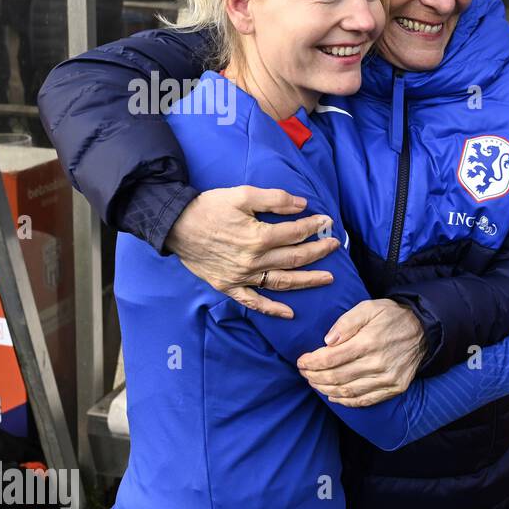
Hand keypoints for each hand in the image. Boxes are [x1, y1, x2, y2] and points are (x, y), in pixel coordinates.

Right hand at [165, 185, 339, 317]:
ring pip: (282, 282)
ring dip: (307, 281)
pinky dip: (272, 309)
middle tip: (335, 246)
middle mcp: (253, 260)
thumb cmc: (208, 207)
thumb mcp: (242, 194)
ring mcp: (242, 276)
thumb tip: (302, 205)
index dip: (314, 227)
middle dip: (318, 251)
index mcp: (258, 237)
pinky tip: (290, 313)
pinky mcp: (229, 286)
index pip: (296, 233)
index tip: (326, 222)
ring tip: (328, 278)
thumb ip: (275, 199)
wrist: (174, 224)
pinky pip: (253, 302)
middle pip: (295, 259)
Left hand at [296, 299, 426, 406]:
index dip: (310, 363)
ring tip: (314, 383)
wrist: (424, 330)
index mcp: (368, 342)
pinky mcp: (395, 388)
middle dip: (313, 377)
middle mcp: (378, 364)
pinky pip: (365, 400)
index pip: (329, 359)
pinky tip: (333, 396)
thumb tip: (327, 342)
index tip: (301, 361)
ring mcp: (387, 378)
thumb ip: (346, 322)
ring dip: (325, 389)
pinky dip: (345, 402)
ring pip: (347, 392)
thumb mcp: (368, 308)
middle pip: (335, 377)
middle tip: (304, 373)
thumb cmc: (391, 316)